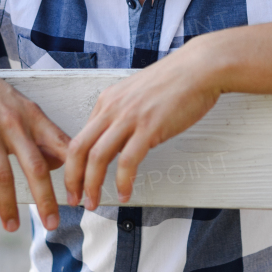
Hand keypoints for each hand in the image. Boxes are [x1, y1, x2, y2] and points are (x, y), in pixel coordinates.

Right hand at [0, 47, 70, 232]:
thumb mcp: (21, 106)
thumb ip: (41, 133)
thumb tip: (61, 161)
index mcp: (32, 115)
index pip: (60, 147)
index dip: (73, 174)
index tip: (79, 198)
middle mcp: (13, 123)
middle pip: (35, 167)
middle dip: (46, 199)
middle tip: (52, 224)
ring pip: (4, 175)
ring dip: (9, 205)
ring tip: (12, 227)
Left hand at [63, 42, 221, 209]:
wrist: (199, 68)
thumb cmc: (174, 82)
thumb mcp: (136, 95)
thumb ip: (122, 116)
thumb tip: (116, 142)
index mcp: (107, 100)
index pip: (80, 137)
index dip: (73, 164)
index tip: (75, 182)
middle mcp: (113, 108)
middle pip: (79, 148)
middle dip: (72, 179)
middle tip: (74, 199)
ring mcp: (130, 117)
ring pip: (97, 156)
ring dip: (92, 184)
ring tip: (94, 202)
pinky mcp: (150, 126)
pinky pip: (127, 160)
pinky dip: (123, 181)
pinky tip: (125, 193)